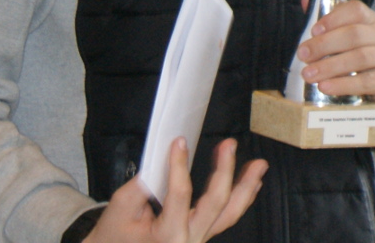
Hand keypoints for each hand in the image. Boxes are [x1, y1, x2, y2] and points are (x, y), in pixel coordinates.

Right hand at [86, 137, 267, 242]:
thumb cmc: (115, 235)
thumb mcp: (120, 208)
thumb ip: (140, 186)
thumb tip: (163, 161)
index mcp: (168, 238)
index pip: (179, 196)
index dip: (179, 166)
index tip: (179, 141)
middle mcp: (189, 242)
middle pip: (215, 206)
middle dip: (225, 172)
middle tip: (229, 145)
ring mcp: (199, 240)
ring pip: (229, 215)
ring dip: (245, 187)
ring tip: (259, 165)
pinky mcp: (202, 235)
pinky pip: (226, 218)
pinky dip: (240, 198)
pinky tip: (251, 183)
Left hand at [297, 0, 374, 119]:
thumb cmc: (359, 55)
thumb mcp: (344, 37)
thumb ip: (326, 20)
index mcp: (370, 20)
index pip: (355, 10)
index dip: (333, 18)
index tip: (313, 30)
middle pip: (354, 34)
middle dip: (325, 44)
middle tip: (303, 55)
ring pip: (360, 58)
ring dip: (330, 66)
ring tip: (309, 74)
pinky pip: (366, 82)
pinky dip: (343, 85)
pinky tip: (325, 87)